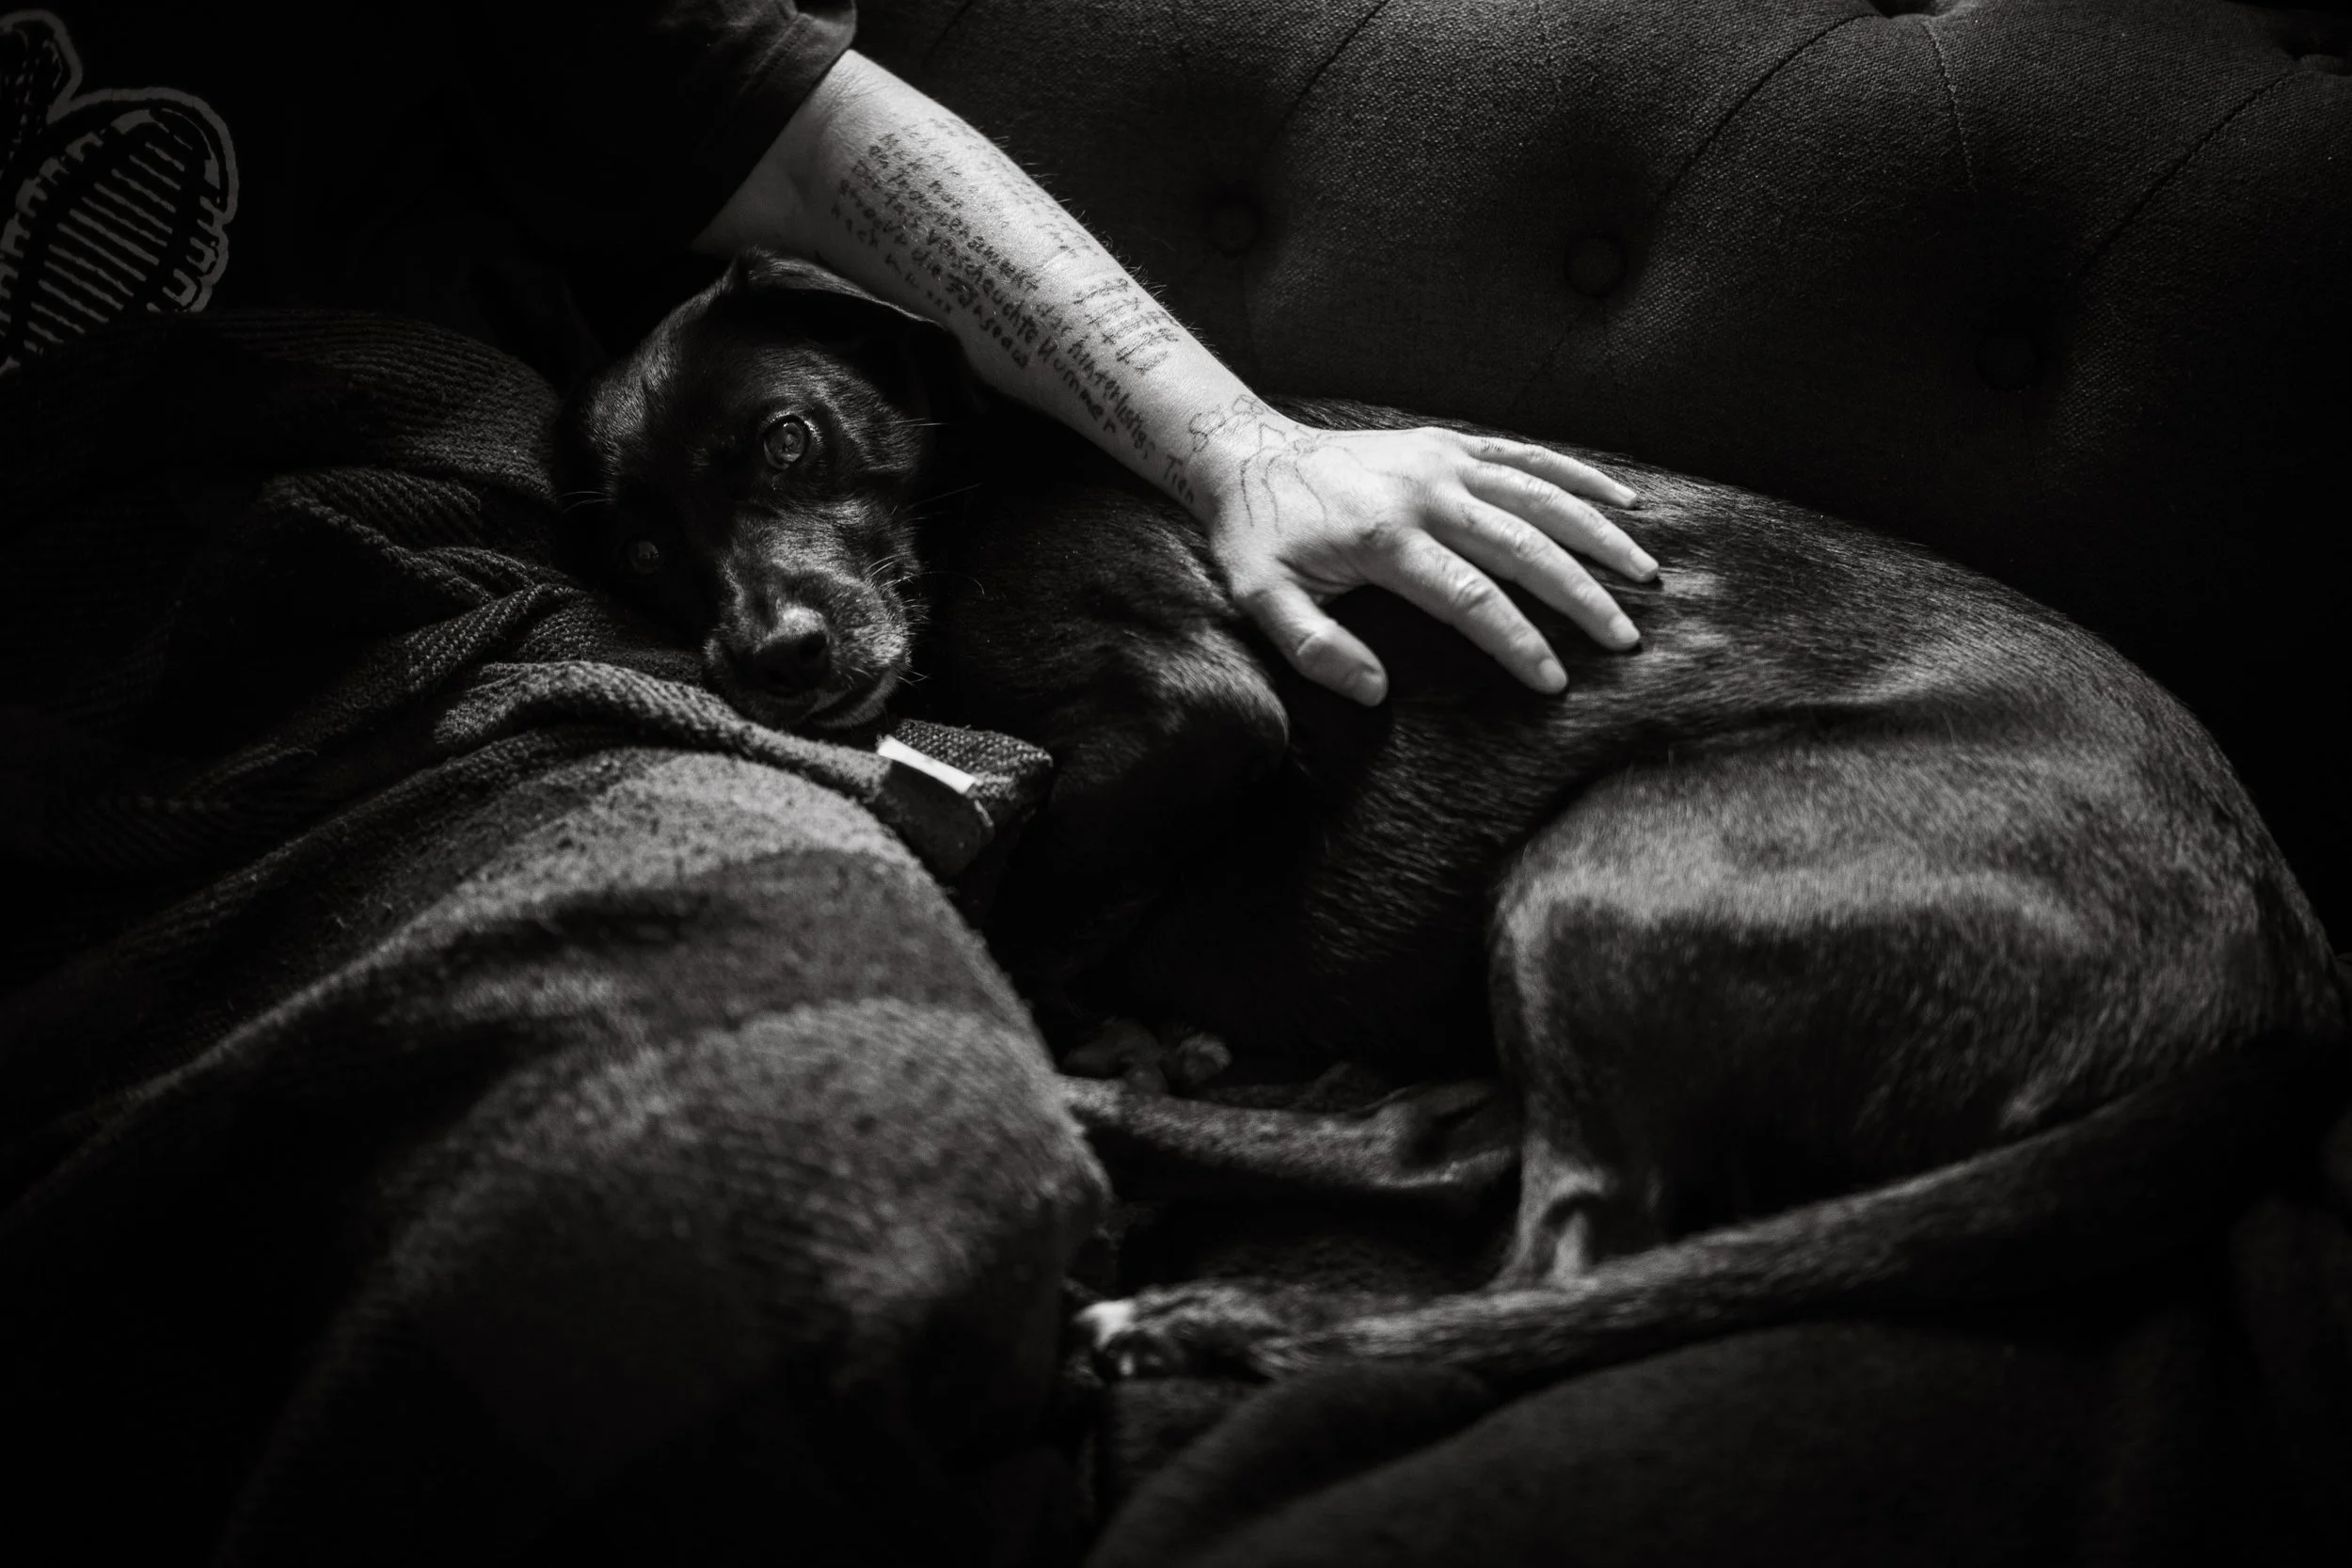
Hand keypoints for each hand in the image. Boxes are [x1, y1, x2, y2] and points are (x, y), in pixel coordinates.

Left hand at [1193, 404, 1654, 704]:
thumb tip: (1376, 691)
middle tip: (1624, 641)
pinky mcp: (1450, 444)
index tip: (1554, 681)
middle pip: (1522, 547)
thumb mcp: (1262, 598)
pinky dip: (1579, 475)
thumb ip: (1314, 649)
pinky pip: (1528, 457)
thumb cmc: (1257, 536)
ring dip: (1598, 535)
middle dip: (1580, 597)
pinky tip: (1626, 500)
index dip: (1516, 642)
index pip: (1470, 598)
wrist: (1247, 453)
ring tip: (1646, 576)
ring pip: (1540, 496)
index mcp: (1386, 537)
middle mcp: (1426, 493)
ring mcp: (1444, 461)